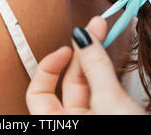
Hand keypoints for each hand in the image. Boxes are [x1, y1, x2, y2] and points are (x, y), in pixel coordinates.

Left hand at [26, 16, 145, 114]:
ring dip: (96, 60)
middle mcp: (72, 125)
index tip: (68, 48)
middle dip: (82, 53)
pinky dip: (107, 74)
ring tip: (105, 34)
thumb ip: (96, 66)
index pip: (38, 92)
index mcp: (58, 126)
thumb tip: (82, 36)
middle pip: (68, 84)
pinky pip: (103, 93)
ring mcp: (92, 121)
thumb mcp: (110, 101)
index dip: (48, 67)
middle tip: (97, 27)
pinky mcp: (110, 118)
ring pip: (88, 87)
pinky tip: (112, 56)